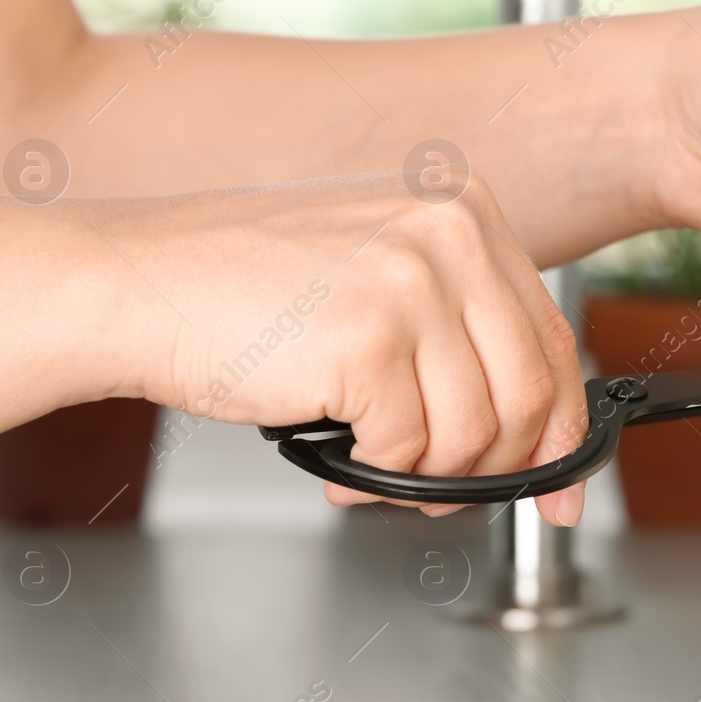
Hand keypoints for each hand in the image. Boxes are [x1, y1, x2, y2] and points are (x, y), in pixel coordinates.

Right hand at [113, 174, 586, 523]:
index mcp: (465, 210)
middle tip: (436, 491)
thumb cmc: (245, 292)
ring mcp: (413, 283)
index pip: (553, 338)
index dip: (564, 428)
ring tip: (368, 466)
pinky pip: (410, 452)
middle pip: (532, 394)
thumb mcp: (379, 281)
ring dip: (426, 479)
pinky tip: (333, 455)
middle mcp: (452, 234)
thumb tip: (537, 434)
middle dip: (493, 468)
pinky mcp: (369, 340)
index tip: (561, 485)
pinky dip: (375, 475)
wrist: (136, 285)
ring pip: (477, 435)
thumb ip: (460, 340)